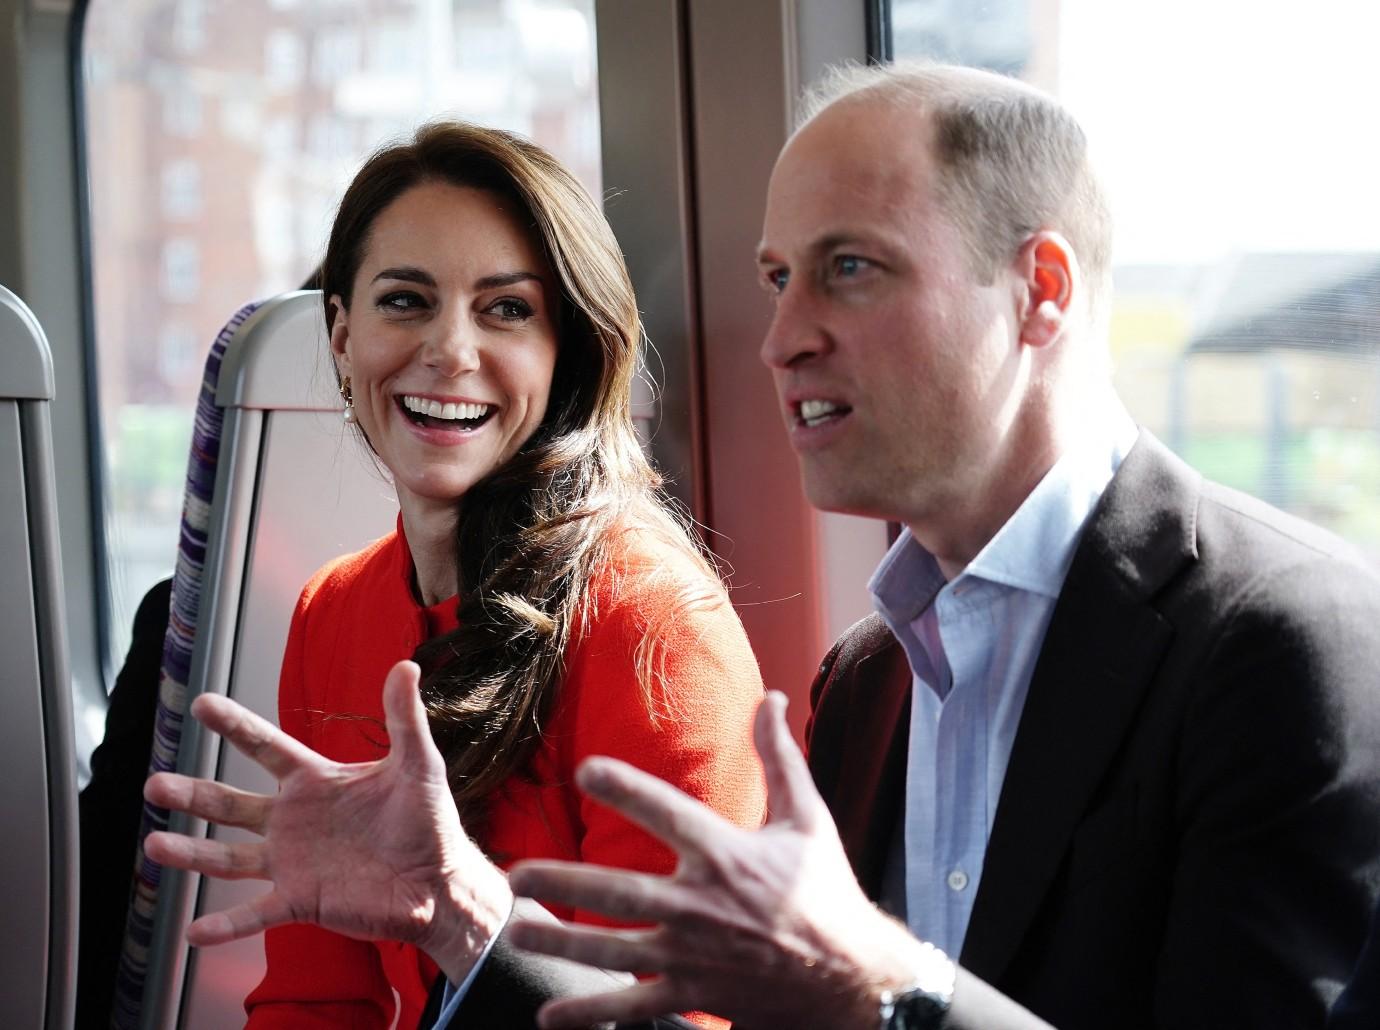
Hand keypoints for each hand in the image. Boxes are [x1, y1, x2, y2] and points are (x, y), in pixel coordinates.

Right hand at [143, 659, 511, 982]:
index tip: (200, 703)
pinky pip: (253, 915)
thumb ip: (405, 718)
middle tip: (154, 783)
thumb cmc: (431, 822)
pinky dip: (224, 925)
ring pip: (228, 858)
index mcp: (317, 782)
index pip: (266, 747)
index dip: (235, 726)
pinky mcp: (300, 900)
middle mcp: (295, 820)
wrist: (441, 884)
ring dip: (191, 853)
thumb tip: (406, 666)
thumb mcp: (418, 765)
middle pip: (230, 803)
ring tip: (154, 844)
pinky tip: (193, 931)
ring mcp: (292, 862)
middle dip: (192, 792)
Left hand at [506, 691, 924, 1029]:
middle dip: (564, 882)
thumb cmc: (825, 892)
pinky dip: (590, 1012)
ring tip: (516, 928)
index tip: (584, 770)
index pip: (667, 813)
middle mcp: (701, 905)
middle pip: (620, 892)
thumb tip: (774, 698)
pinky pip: (633, 1007)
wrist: (853, 979)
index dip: (626, 789)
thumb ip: (781, 758)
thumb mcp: (808, 818)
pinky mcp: (694, 994)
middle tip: (517, 874)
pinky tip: (551, 1014)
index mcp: (727, 854)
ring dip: (561, 940)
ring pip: (613, 950)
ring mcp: (693, 956)